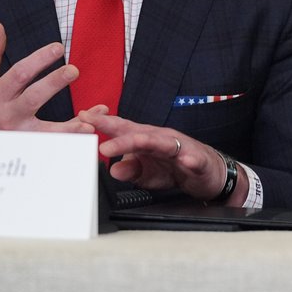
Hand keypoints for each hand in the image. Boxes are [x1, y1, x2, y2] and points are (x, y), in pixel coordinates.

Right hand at [0, 22, 92, 133]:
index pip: (19, 74)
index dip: (39, 60)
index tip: (58, 47)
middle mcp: (7, 114)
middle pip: (33, 98)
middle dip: (54, 83)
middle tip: (73, 70)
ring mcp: (19, 133)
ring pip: (47, 129)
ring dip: (71, 124)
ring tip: (90, 115)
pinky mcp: (30, 144)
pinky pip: (55, 141)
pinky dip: (72, 135)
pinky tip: (89, 127)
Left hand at [79, 108, 247, 204]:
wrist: (209, 174)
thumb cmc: (175, 168)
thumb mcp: (147, 173)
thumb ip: (130, 169)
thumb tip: (113, 169)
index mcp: (146, 139)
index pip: (122, 128)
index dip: (103, 123)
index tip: (82, 117)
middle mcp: (161, 139)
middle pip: (137, 133)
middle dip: (117, 135)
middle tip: (98, 140)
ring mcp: (180, 147)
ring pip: (162, 143)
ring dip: (144, 142)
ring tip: (127, 145)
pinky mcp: (198, 160)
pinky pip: (193, 159)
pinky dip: (190, 159)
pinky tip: (185, 161)